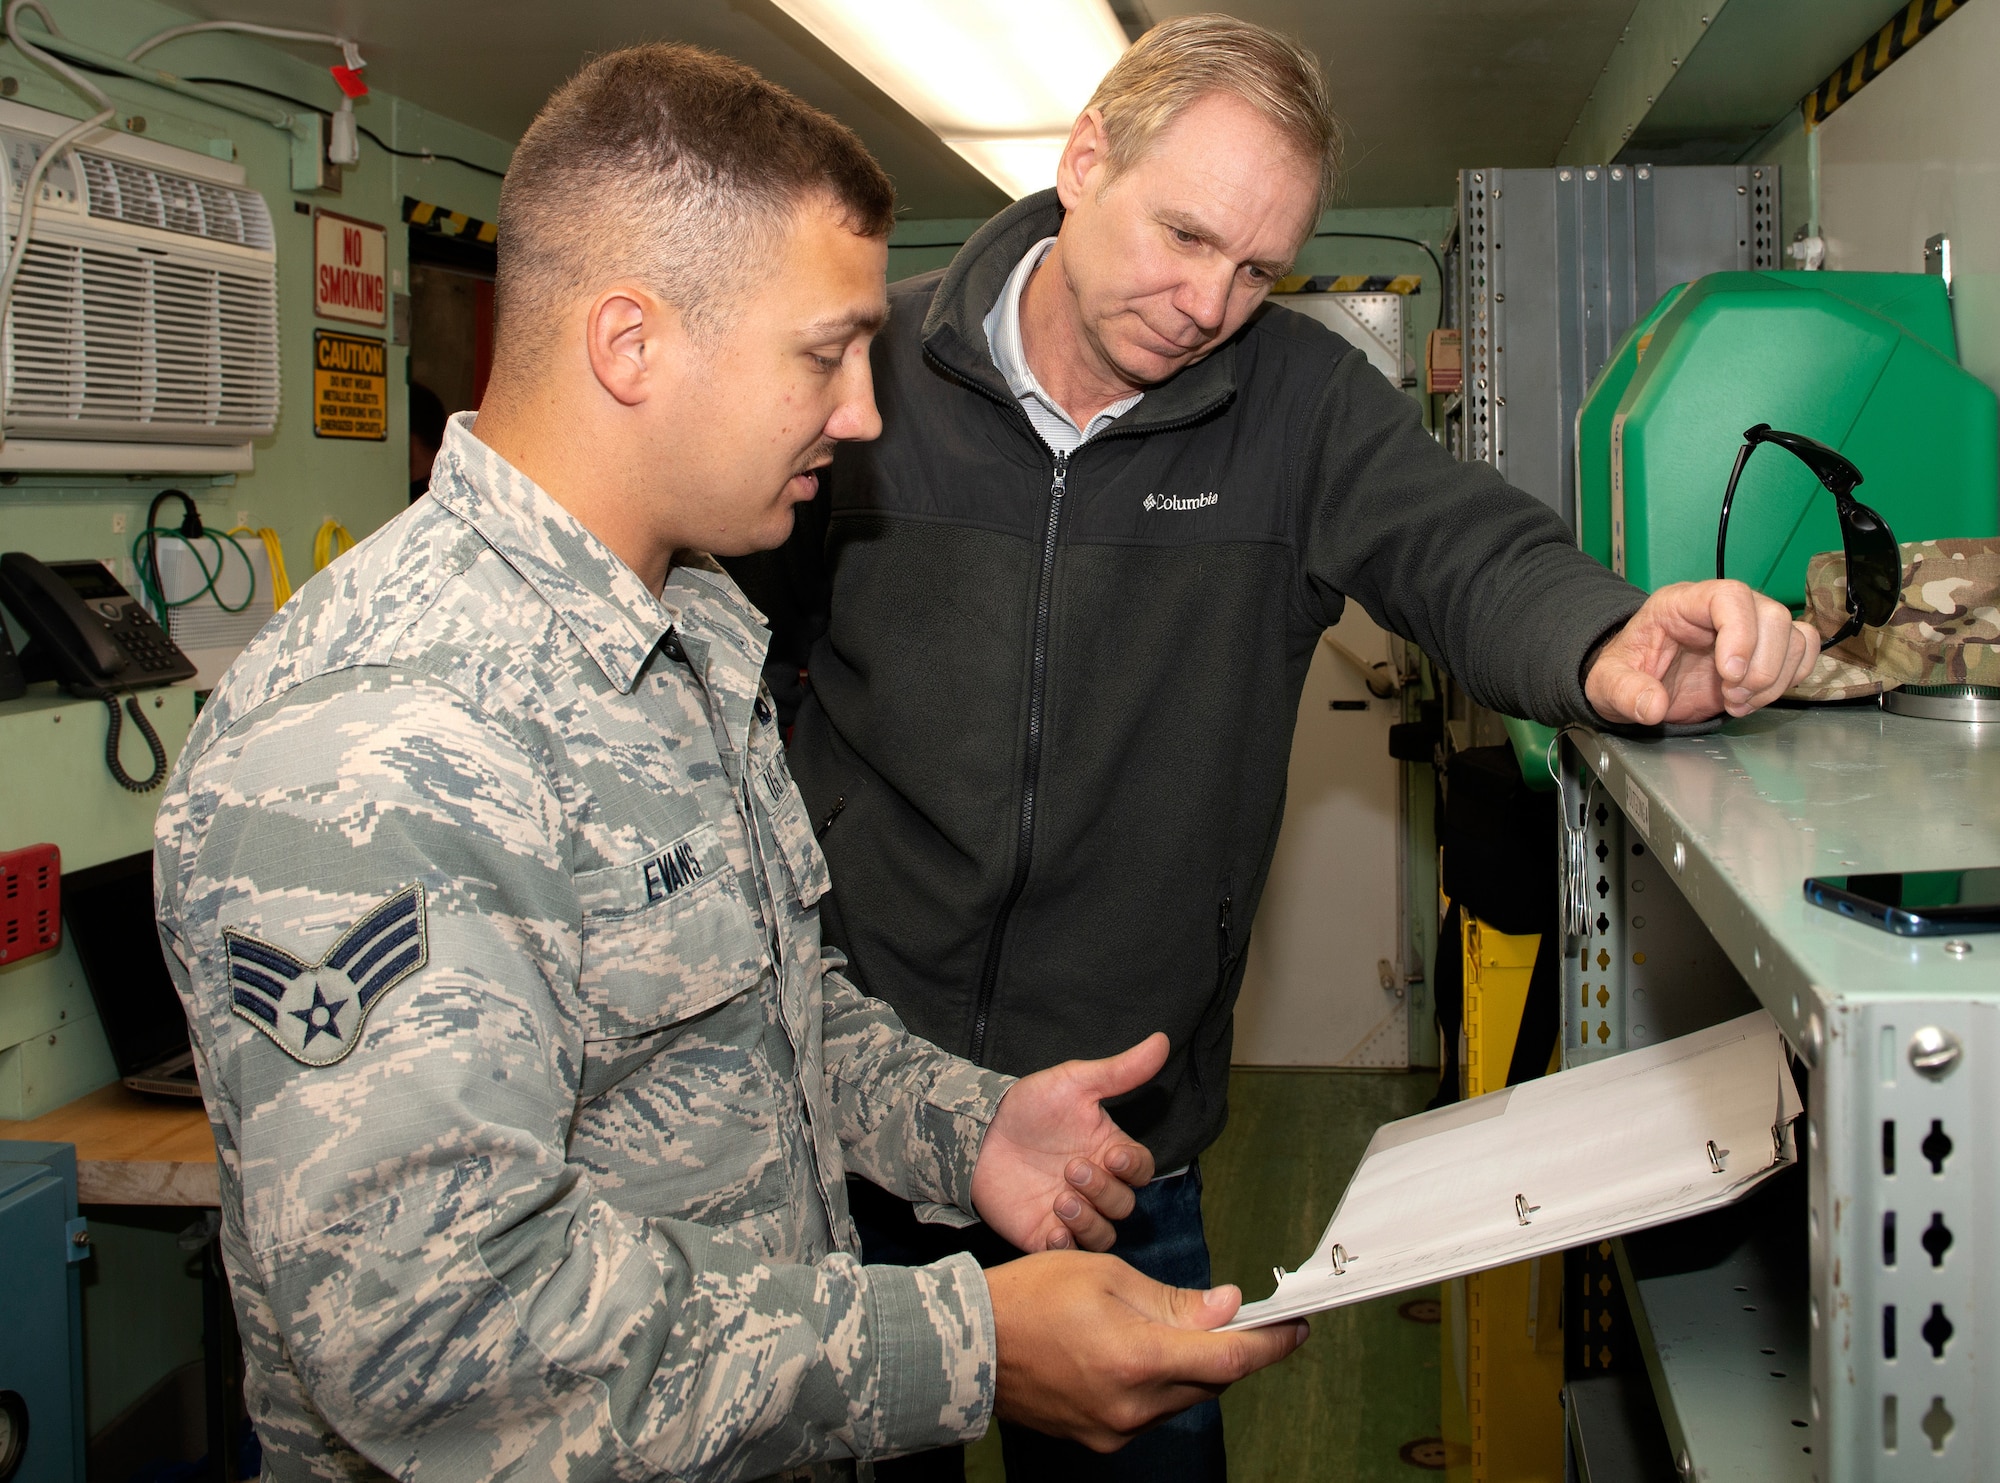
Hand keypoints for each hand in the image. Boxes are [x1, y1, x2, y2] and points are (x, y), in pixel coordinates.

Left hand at [970, 1033, 1165, 1252]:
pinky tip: (1052, 1227)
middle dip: (1103, 1190)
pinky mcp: (1044, 1232)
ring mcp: (1072, 1212)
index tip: (1111, 1153)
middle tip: (1072, 1168)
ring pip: (1102, 1234)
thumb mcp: (1074, 1082)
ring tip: (1060, 1199)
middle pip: (1124, 1205)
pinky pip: (1067, 1251)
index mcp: (1108, 1151)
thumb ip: (1120, 1070)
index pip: (1141, 1169)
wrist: (979, 1131)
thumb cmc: (1030, 1105)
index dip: (1133, 1167)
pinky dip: (1065, 1245)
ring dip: (1088, 1220)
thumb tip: (1161, 1040)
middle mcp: (1096, 1186)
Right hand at [987, 1252, 1306, 1450]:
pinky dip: (1158, 1382)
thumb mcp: (1108, 1277)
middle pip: (1209, 1381)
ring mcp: (1116, 1428)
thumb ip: (1175, 1301)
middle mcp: (1134, 1405)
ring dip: (1190, 1366)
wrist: (970, 1343)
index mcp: (1140, 1359)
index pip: (1229, 1359)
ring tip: (1170, 1328)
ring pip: (1180, 1397)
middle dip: (1226, 1349)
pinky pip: (1150, 1411)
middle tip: (1233, 1316)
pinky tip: (1137, 1353)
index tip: (1297, 1329)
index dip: (1271, 1344)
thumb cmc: (1032, 1297)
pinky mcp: (1100, 1437)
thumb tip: (1227, 1307)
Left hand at [1585, 580, 1820, 724]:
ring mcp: (1748, 627)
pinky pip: (1801, 650)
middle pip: (1771, 614)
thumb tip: (1652, 706)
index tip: (1730, 673)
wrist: (1638, 682)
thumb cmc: (1626, 671)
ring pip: (1793, 634)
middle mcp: (1720, 610)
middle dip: (1759, 666)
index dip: (1740, 633)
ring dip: (1775, 677)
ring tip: (1738, 702)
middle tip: (1732, 697)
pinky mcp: (1764, 650)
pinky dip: (1789, 679)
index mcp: (1681, 604)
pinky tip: (1755, 698)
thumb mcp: (1607, 684)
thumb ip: (1624, 692)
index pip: (1729, 596)